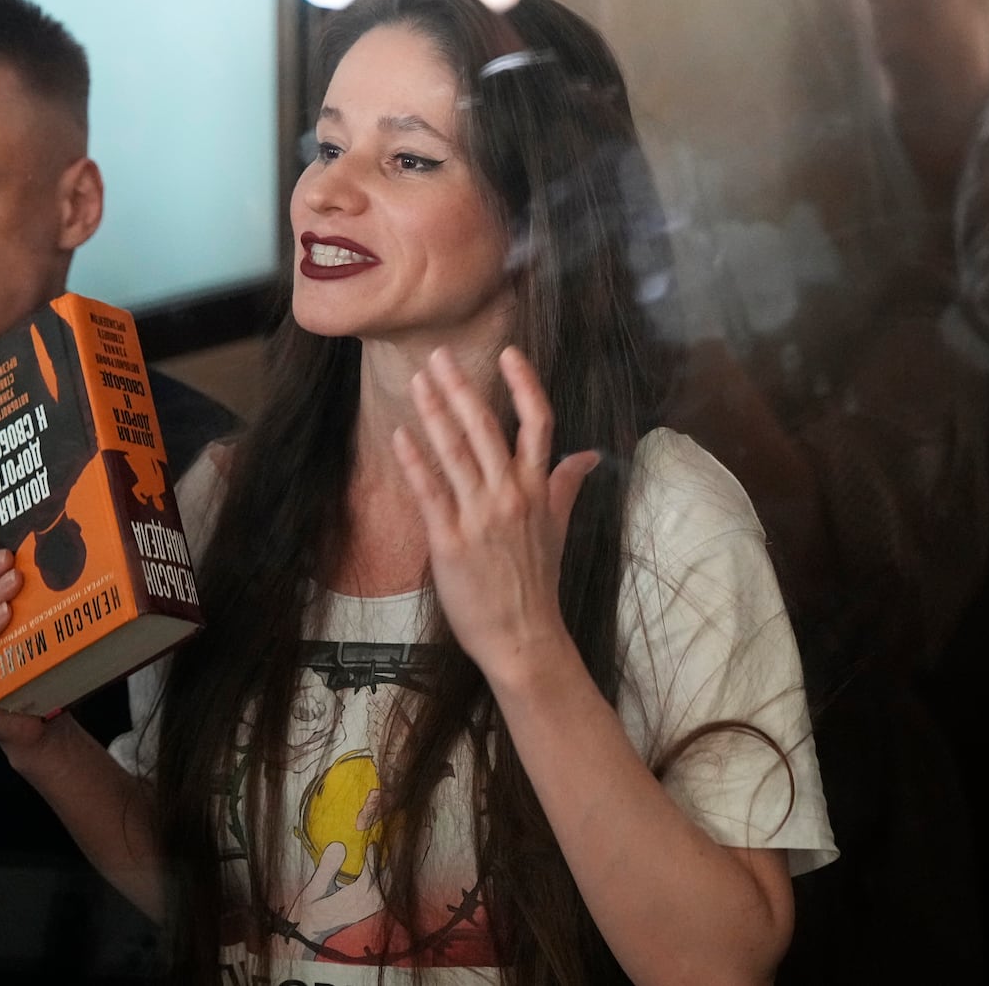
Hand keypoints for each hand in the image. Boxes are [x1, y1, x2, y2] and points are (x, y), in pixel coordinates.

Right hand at [275, 841, 383, 952]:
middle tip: (381, 839)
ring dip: (385, 867)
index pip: (370, 876)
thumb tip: (339, 845)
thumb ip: (327, 869)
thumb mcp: (314, 890)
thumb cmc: (310, 910)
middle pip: (384, 879)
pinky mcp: (371, 908)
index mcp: (353, 900)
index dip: (373, 858)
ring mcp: (370, 908)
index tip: (372, 842)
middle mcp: (366, 905)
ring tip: (383, 848)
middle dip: (384, 860)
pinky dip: (382, 876)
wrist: (312, 932)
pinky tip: (379, 863)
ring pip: (386, 884)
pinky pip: (383, 889)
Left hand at [392, 347, 598, 680]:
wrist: (524, 635)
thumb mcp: (559, 527)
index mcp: (539, 488)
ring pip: (455, 452)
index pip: (538, 423)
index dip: (524, 384)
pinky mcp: (451, 539)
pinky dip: (415, 461)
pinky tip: (400, 435)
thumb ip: (566, 485)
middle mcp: (512, 494)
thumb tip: (588, 455)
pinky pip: (430, 492)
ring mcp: (480, 515)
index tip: (508, 352)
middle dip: (461, 387)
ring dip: (434, 412)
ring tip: (417, 381)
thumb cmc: (537, 581)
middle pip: (486, 427)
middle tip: (438, 355)